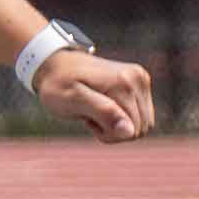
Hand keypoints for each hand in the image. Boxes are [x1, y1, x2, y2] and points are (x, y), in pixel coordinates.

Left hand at [30, 48, 156, 141]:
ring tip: (96, 112)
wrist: (56, 64)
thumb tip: (130, 131)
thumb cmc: (59, 84)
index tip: (87, 120)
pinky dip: (122, 119)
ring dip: (118, 126)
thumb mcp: (72, 100)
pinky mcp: (140, 83)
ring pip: (142, 124)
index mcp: (124, 82)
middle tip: (90, 116)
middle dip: (114, 131)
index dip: (109, 134)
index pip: (132, 130)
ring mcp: (141, 79)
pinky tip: (104, 108)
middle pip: (140, 128)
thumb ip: (103, 113)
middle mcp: (138, 78)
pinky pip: (141, 116)